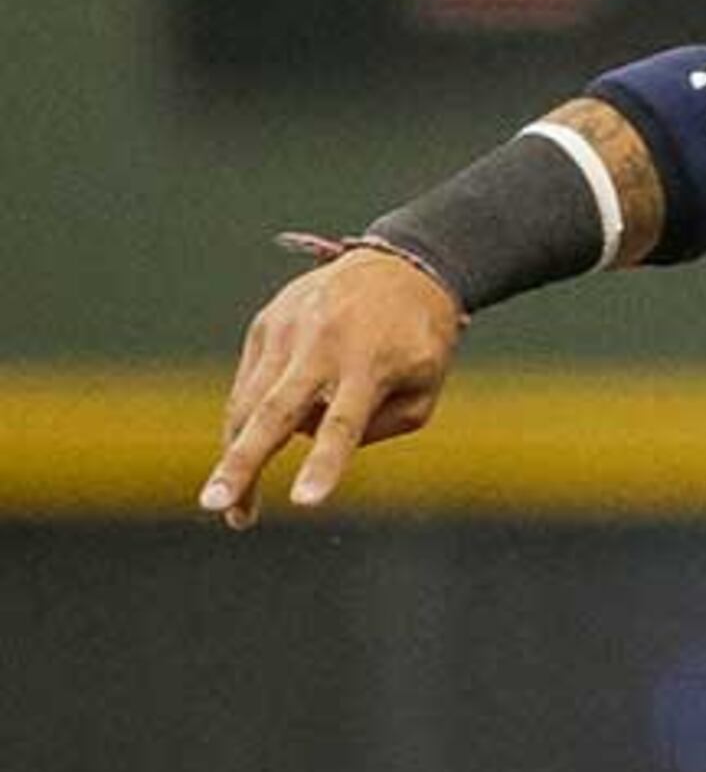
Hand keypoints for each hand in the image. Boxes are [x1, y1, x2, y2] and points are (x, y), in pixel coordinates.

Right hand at [204, 246, 464, 528]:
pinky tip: (245, 451)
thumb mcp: (424, 388)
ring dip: (235, 455)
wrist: (401, 266)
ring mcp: (286, 330)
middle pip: (273, 412)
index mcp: (369, 365)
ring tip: (229, 505)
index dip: (324, 465)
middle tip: (215, 505)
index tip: (304, 502)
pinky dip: (244, 420)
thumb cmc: (420, 340)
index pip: (343, 425)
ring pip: (248, 402)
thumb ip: (380, 426)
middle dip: (241, 462)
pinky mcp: (265, 323)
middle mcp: (321, 346)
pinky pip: (249, 383)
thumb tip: (312, 443)